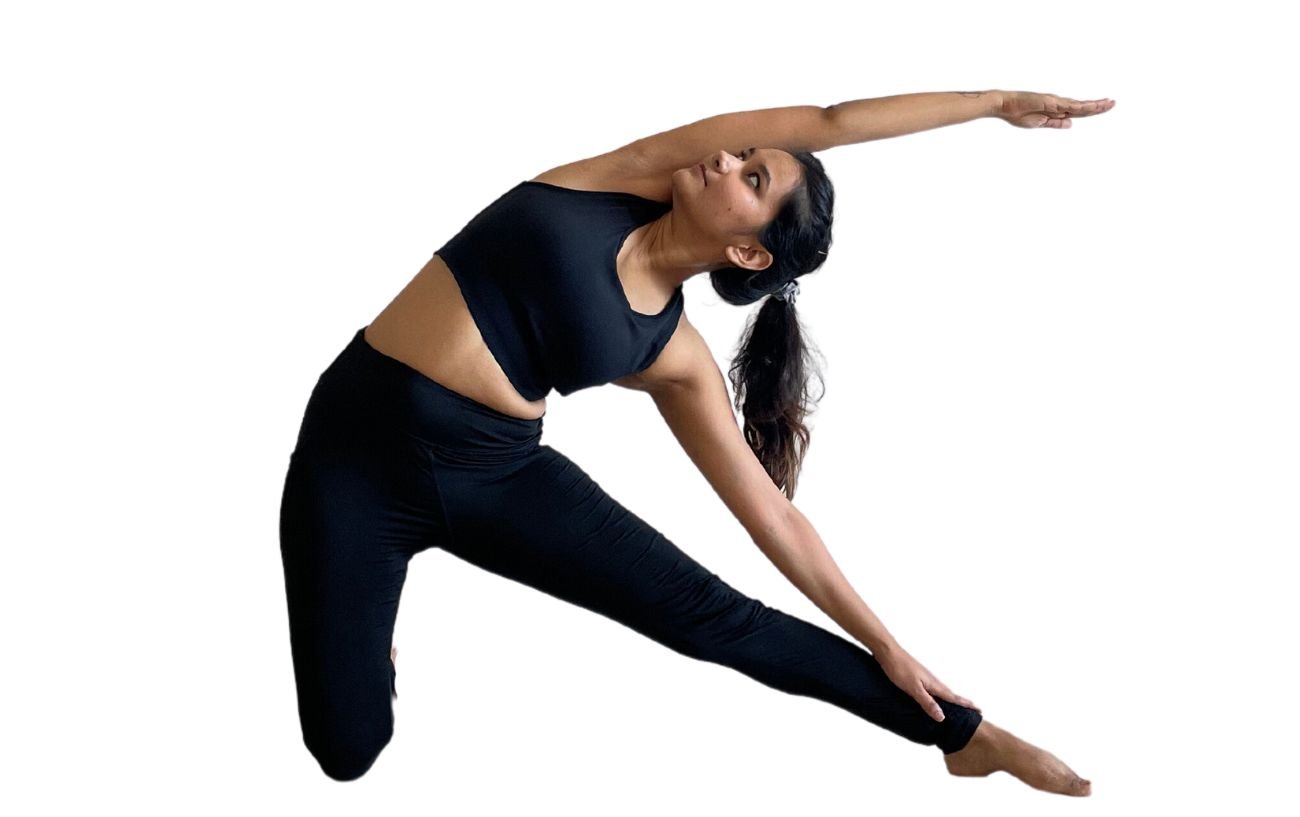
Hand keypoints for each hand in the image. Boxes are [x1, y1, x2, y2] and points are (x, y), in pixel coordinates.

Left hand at [874, 642, 979, 721]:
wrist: (888, 652)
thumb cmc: (899, 669)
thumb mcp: (913, 689)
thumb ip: (927, 703)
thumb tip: (942, 717)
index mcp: (934, 685)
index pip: (954, 698)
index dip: (966, 704)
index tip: (979, 710)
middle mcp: (932, 681)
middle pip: (950, 695)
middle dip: (962, 703)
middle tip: (974, 710)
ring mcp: (925, 679)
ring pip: (942, 692)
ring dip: (951, 700)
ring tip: (957, 707)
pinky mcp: (917, 678)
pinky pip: (932, 690)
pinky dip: (938, 696)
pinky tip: (933, 699)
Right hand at [996, 90, 1115, 128]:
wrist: (1004, 106)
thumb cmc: (1017, 114)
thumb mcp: (1039, 123)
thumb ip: (1055, 123)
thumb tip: (1071, 124)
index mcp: (1056, 110)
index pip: (1079, 111)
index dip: (1092, 109)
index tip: (1105, 106)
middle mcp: (1058, 104)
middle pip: (1082, 106)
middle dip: (1098, 106)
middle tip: (1114, 103)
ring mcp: (1054, 102)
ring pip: (1078, 105)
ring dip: (1093, 105)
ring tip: (1108, 103)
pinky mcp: (1048, 101)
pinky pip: (1066, 105)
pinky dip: (1079, 106)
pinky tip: (1089, 107)